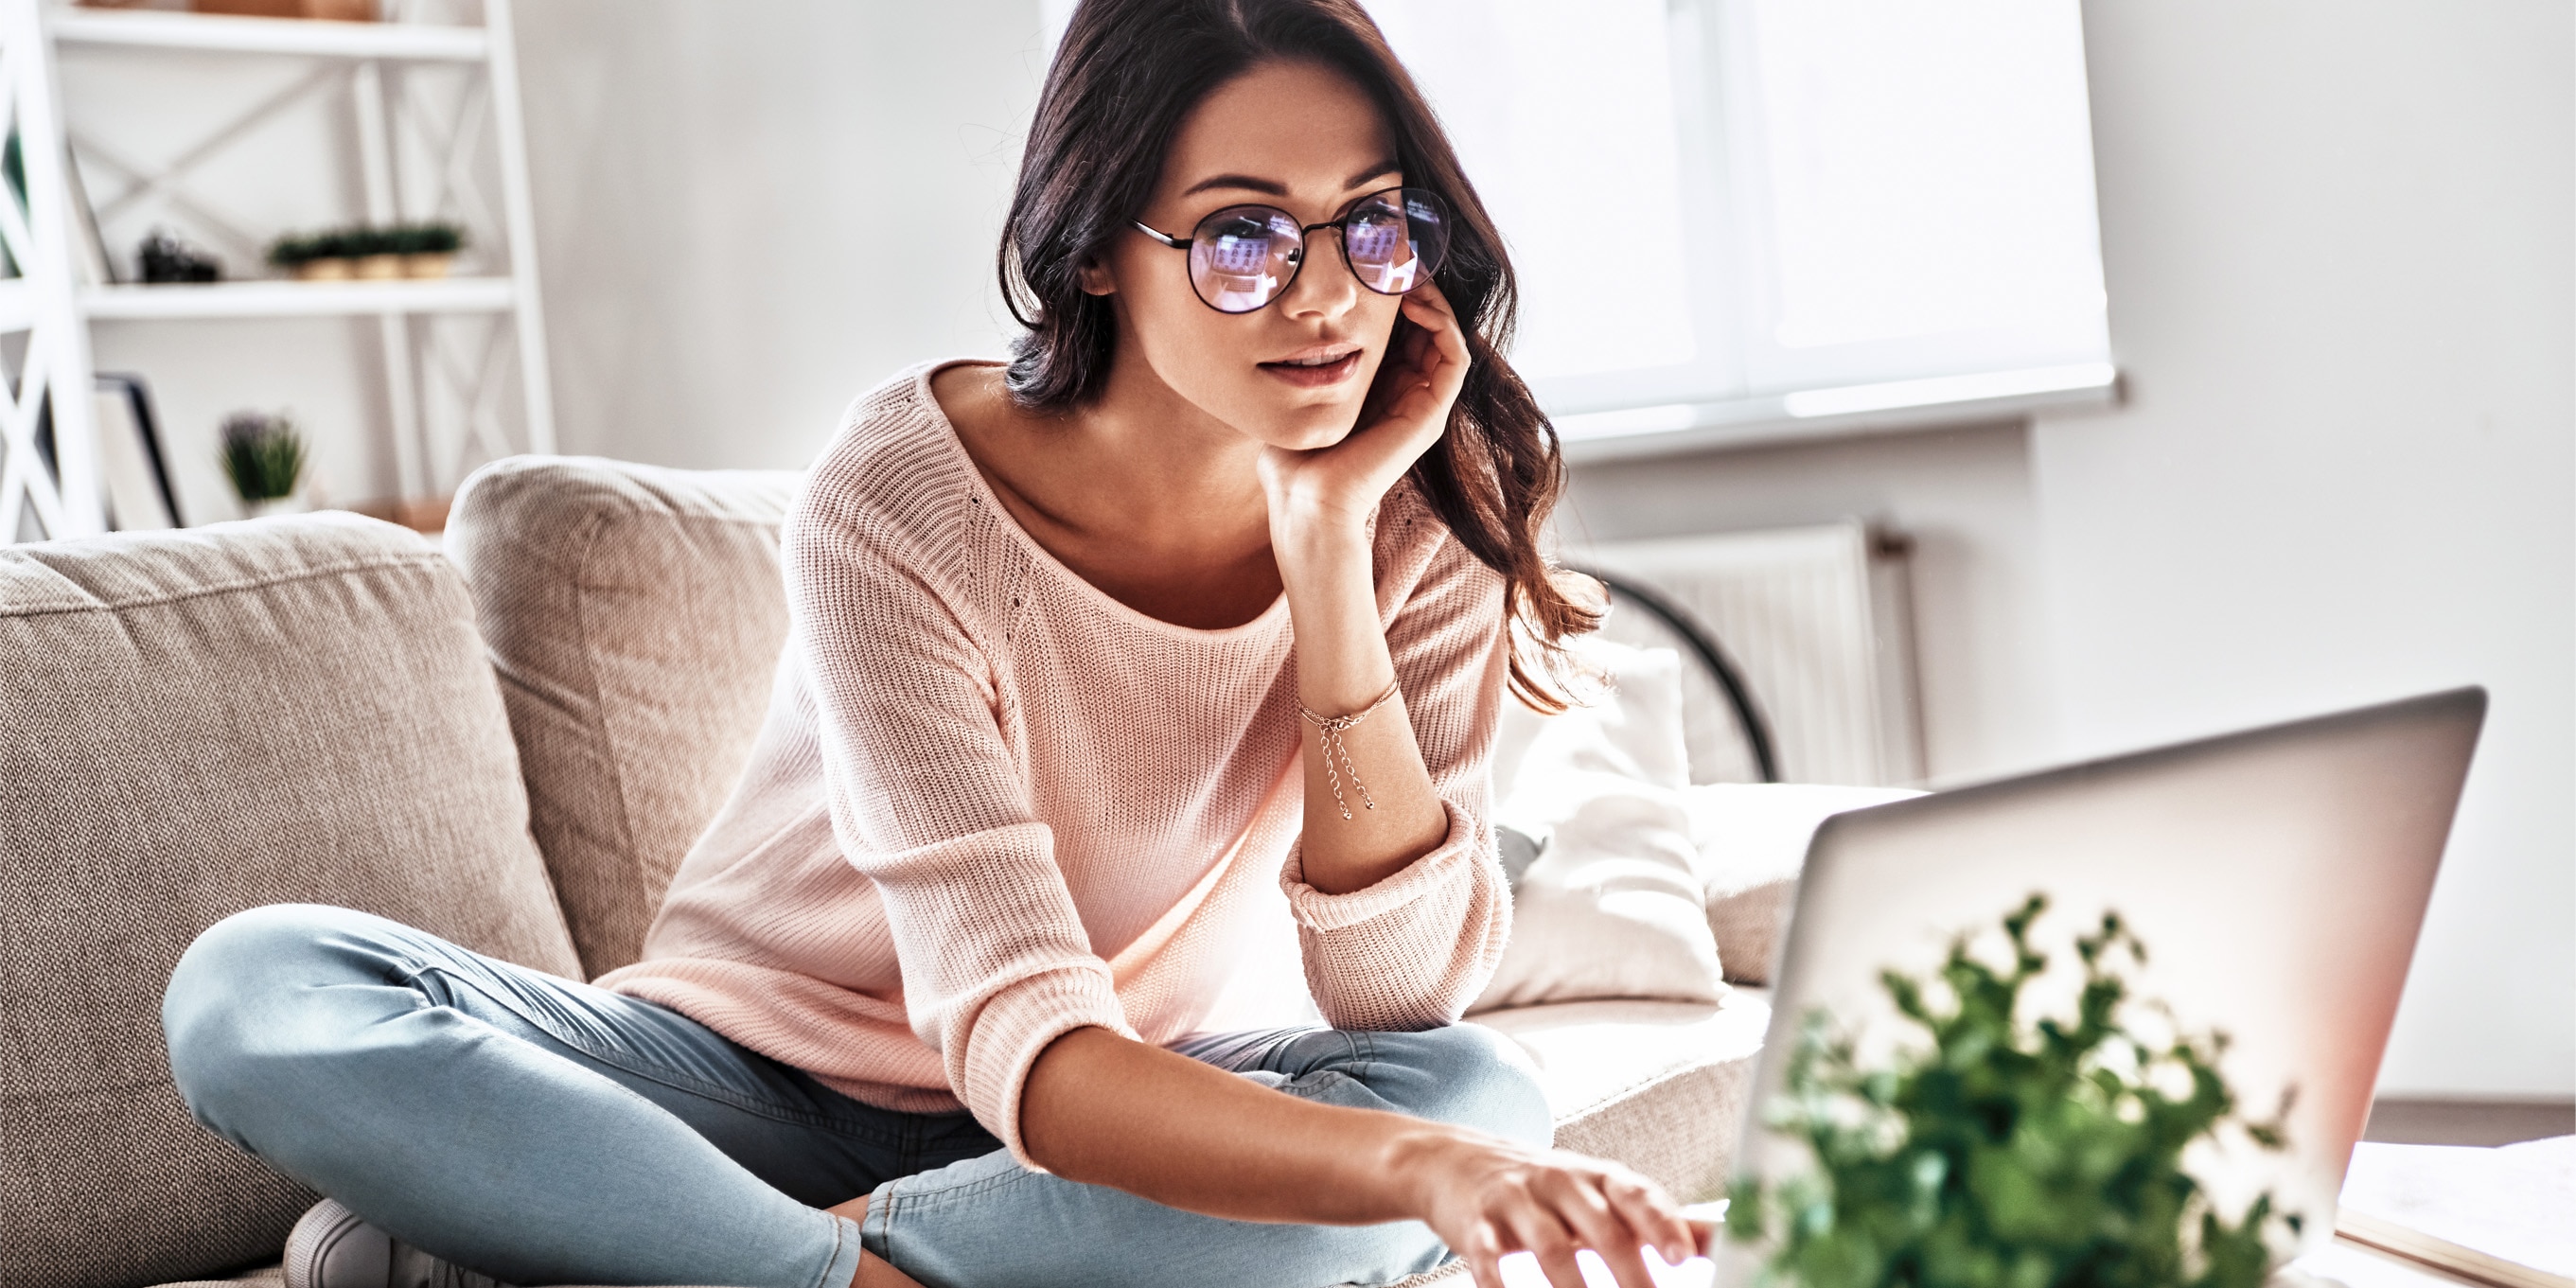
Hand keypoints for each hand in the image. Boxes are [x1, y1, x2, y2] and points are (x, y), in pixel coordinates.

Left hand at [1256, 280, 1471, 540]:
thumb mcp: (1301, 388)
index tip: (1377, 260)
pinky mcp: (1431, 415)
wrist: (1306, 497)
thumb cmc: (1296, 452)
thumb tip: (1288, 312)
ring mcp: (1423, 404)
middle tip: (1399, 254)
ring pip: (1447, 336)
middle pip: (1429, 328)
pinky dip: (1444, 324)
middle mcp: (1408, 393)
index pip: (1403, 330)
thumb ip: (1306, 357)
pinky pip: (1455, 357)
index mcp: (1382, 387)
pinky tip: (1416, 302)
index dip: (1397, 294)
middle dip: (1418, 288)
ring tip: (1409, 272)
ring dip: (1435, 299)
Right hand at [1394, 1130, 1701, 1287]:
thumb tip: (1724, 1238)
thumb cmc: (1549, 1188)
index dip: (1661, 1224)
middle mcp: (1561, 1182)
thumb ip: (1657, 1217)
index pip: (1638, 1196)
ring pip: (1549, 1246)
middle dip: (1627, 1270)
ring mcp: (1517, 1200)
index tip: (1683, 1256)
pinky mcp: (1477, 1223)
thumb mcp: (1601, 1193)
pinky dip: (1500, 1282)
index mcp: (1600, 1178)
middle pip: (1600, 1226)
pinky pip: (1489, 1256)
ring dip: (1572, 1286)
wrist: (1458, 1162)